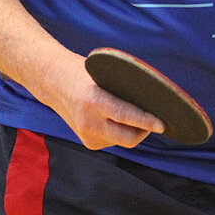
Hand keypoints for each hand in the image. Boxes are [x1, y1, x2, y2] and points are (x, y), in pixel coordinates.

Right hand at [37, 51, 165, 150]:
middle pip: (127, 137)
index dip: (146, 121)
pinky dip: (120, 132)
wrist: (52, 82)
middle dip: (145, 131)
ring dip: (133, 131)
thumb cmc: (81, 72)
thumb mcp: (102, 73)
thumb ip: (121, 88)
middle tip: (156, 121)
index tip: (162, 124)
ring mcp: (87, 135)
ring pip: (122, 140)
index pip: (125, 116)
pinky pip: (113, 141)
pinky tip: (116, 119)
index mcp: (93, 101)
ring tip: (133, 114)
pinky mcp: (88, 143)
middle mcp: (89, 122)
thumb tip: (151, 98)